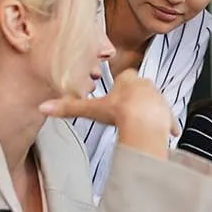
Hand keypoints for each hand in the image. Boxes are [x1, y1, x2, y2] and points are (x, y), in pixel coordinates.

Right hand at [39, 69, 177, 135]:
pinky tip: (163, 133)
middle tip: (124, 111)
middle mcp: (146, 85)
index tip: (115, 96)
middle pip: (140, 89)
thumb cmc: (119, 112)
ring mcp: (159, 99)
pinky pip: (167, 120)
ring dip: (148, 111)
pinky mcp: (167, 114)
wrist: (143, 122)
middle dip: (134, 98)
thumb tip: (45, 107)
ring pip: (154, 103)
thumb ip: (69, 108)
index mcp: (128, 79)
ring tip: (138, 122)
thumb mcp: (91, 109)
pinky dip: (165, 127)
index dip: (120, 87)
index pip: (124, 77)